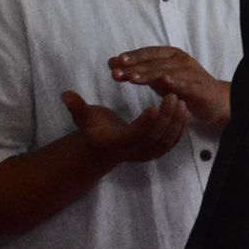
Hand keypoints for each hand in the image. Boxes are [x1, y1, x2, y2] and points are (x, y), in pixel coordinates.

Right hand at [60, 89, 189, 164]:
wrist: (102, 145)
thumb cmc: (93, 126)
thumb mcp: (83, 116)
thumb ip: (76, 105)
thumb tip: (65, 94)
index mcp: (114, 142)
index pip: (133, 135)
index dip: (145, 123)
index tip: (155, 106)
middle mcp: (131, 152)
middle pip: (153, 138)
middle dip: (166, 118)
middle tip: (173, 96)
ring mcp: (144, 155)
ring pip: (165, 142)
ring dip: (176, 122)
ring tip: (181, 101)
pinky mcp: (155, 152)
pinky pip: (172, 143)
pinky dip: (180, 128)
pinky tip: (184, 111)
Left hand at [109, 46, 230, 128]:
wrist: (214, 100)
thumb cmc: (184, 86)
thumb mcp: (159, 78)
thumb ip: (139, 71)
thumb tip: (113, 63)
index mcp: (172, 55)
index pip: (149, 53)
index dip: (133, 56)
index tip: (115, 61)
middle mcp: (181, 61)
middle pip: (155, 62)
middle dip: (135, 66)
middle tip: (116, 72)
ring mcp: (191, 73)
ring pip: (168, 71)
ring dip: (149, 74)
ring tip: (132, 78)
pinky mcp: (199, 87)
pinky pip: (186, 83)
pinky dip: (176, 81)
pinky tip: (165, 81)